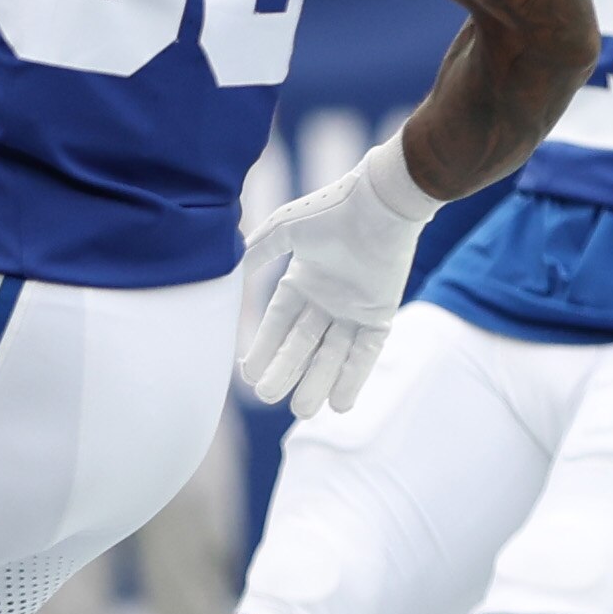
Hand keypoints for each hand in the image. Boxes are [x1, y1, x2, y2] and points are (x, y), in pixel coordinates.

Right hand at [240, 135, 439, 412]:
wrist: (381, 201)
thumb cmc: (333, 208)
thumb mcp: (285, 228)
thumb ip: (259, 251)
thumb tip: (231, 270)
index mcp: (302, 281)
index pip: (278, 324)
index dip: (263, 348)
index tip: (249, 374)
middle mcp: (326, 300)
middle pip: (302, 346)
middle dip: (286, 372)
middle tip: (268, 398)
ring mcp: (354, 310)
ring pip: (331, 354)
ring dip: (318, 382)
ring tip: (303, 411)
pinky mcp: (381, 314)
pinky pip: (365, 353)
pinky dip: (353, 377)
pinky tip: (340, 404)